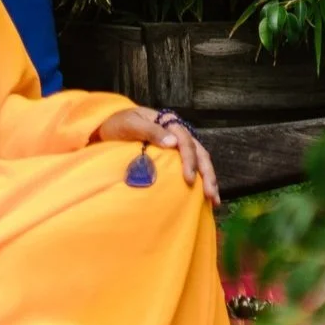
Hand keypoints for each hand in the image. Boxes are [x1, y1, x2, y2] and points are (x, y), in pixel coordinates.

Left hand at [94, 107, 219, 205]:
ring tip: (214, 200)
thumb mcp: (130, 124)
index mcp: (170, 124)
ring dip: (209, 179)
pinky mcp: (175, 156)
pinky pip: (192, 166)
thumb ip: (150, 131)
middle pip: (200, 153)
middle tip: (210, 195)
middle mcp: (179, 134)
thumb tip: (173, 143)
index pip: (186, 142)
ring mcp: (178, 145)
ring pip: (201, 160)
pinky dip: (200, 180)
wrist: (110, 124)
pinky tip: (204, 196)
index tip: (189, 179)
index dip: (189, 160)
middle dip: (208, 174)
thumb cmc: (119, 124)